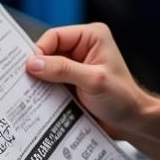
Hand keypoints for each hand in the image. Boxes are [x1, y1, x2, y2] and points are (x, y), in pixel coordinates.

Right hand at [25, 23, 146, 139]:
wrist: (132, 122)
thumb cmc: (123, 98)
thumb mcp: (93, 81)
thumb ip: (63, 70)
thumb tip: (34, 63)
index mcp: (91, 36)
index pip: (55, 36)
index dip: (40, 51)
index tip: (30, 69)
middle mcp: (82, 47)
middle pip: (48, 51)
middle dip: (39, 67)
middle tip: (27, 81)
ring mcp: (76, 64)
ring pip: (47, 67)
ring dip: (41, 80)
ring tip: (33, 92)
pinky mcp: (71, 80)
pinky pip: (51, 81)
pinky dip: (45, 89)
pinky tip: (41, 99)